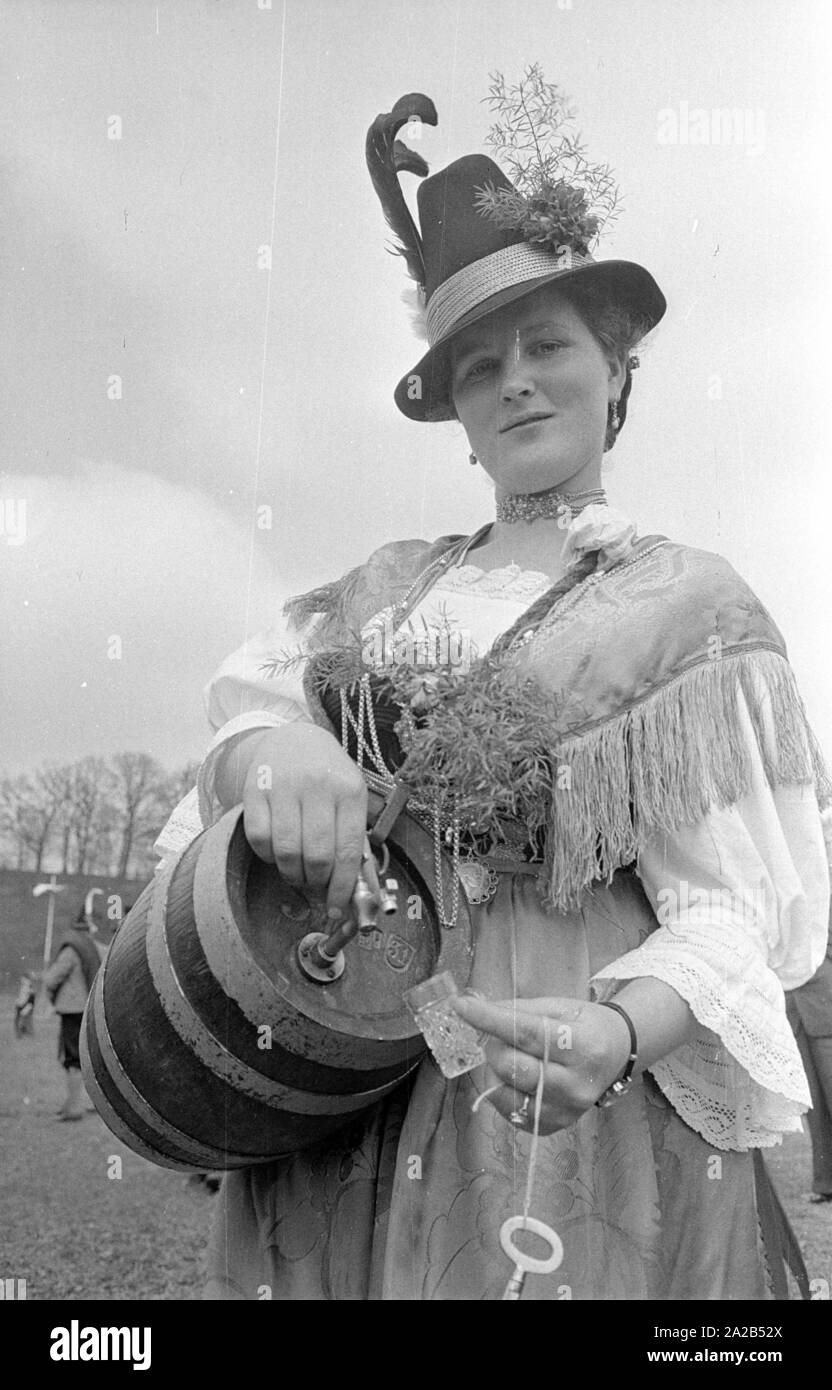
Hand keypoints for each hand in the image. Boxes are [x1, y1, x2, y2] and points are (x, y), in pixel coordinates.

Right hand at [239, 723, 368, 917]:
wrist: (294, 738)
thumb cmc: (328, 776)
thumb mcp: (350, 796)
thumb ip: (352, 837)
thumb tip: (353, 889)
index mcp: (349, 790)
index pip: (347, 851)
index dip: (341, 887)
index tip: (335, 907)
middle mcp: (317, 786)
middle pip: (316, 855)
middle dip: (316, 881)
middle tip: (315, 884)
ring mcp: (283, 787)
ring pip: (285, 851)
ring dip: (291, 873)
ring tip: (297, 872)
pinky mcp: (255, 790)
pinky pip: (259, 839)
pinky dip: (268, 856)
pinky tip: (277, 852)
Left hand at [452, 994, 632, 1134]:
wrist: (615, 1055)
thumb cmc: (585, 1025)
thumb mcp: (559, 1006)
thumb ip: (519, 1010)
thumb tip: (476, 1010)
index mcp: (584, 1046)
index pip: (529, 1034)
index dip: (490, 1019)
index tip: (461, 1006)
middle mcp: (577, 1085)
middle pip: (514, 1068)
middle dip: (496, 1046)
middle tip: (501, 1036)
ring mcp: (566, 1111)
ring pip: (507, 1092)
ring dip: (496, 1069)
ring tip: (511, 1055)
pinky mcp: (553, 1127)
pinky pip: (510, 1112)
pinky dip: (502, 1090)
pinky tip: (515, 1077)